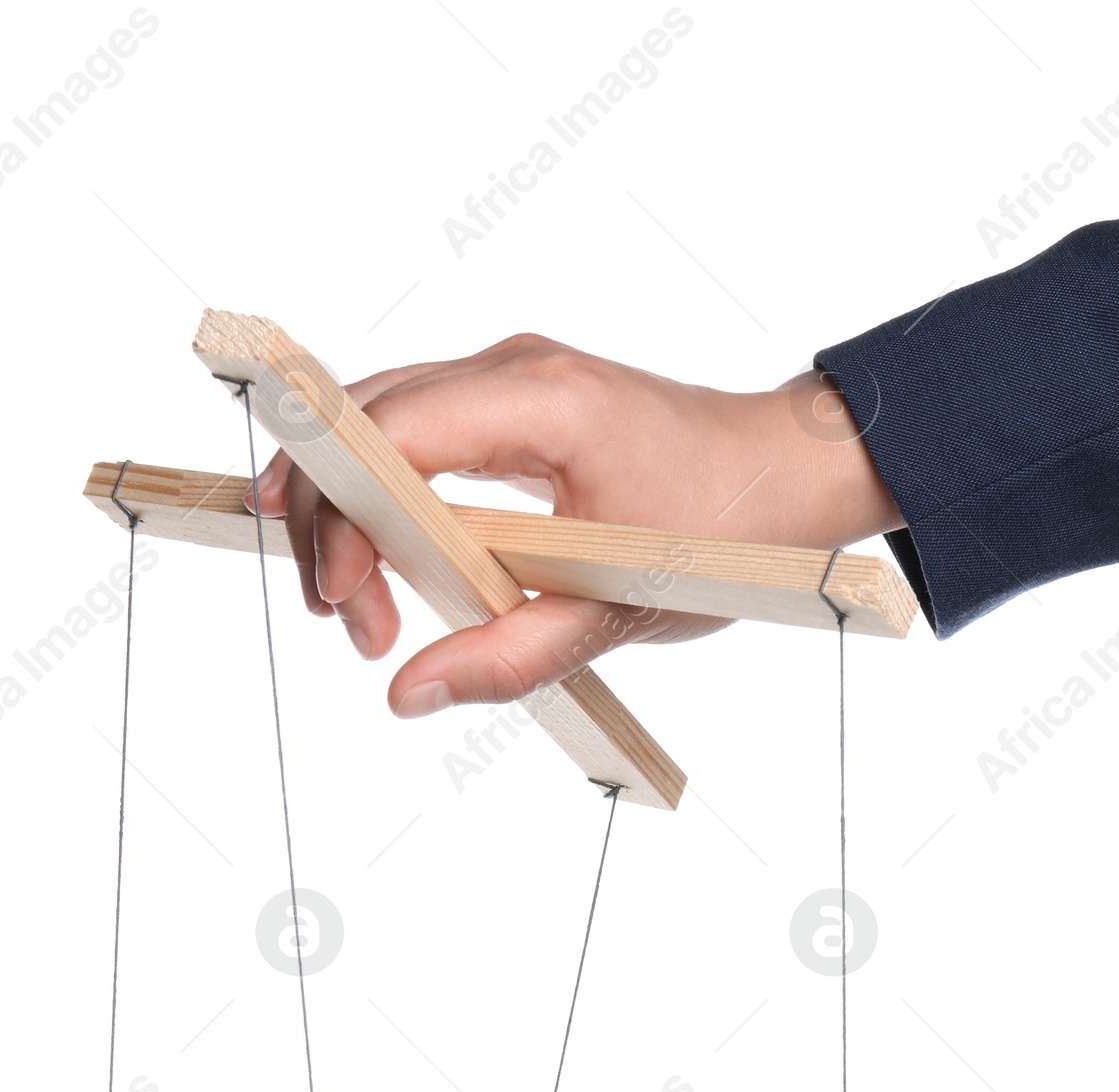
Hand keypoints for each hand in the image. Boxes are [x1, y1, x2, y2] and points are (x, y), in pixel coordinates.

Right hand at [243, 334, 901, 717]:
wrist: (789, 473)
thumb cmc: (726, 528)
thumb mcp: (620, 608)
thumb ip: (511, 656)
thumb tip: (410, 695)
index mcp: (544, 400)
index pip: (393, 434)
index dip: (342, 515)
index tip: (342, 600)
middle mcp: (512, 369)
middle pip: (361, 419)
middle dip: (329, 520)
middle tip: (344, 621)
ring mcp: (506, 379)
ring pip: (376, 422)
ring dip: (347, 510)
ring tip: (356, 604)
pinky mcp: (507, 407)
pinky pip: (412, 435)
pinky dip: (380, 496)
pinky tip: (374, 560)